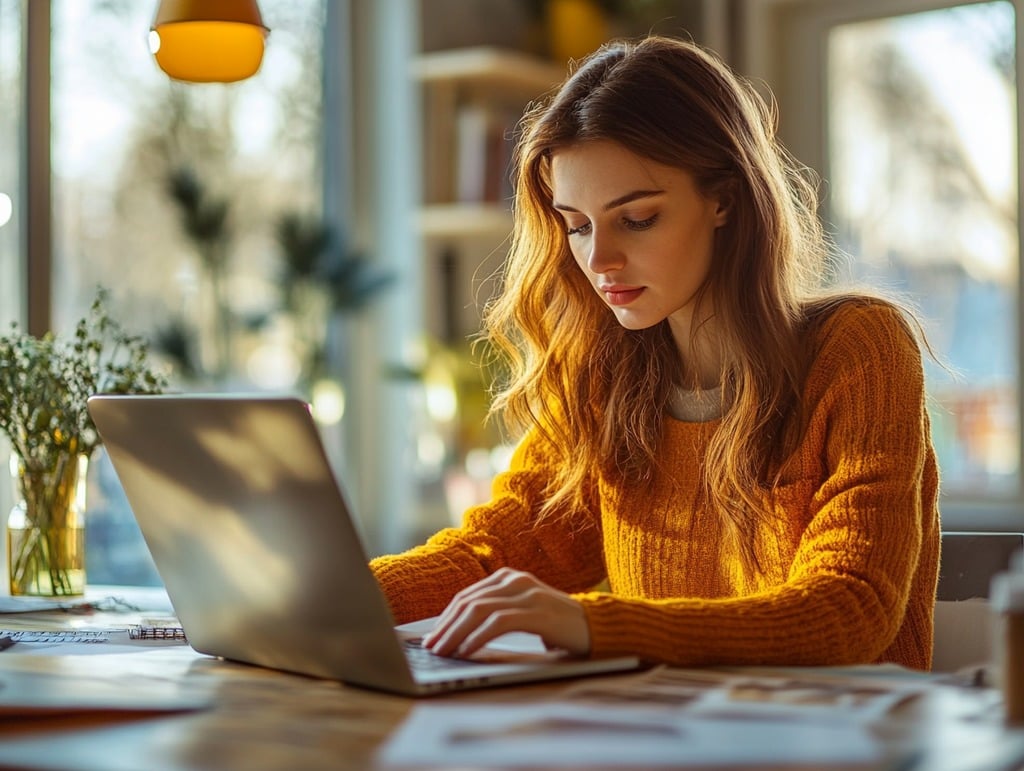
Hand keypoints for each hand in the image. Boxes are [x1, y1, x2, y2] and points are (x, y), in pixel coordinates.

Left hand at [421, 567, 590, 658]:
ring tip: (444, 652)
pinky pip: (498, 622)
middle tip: (431, 647)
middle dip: (445, 626)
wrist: (597, 627)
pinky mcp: (537, 610)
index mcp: (508, 577)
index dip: (445, 618)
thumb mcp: (523, 614)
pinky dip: (478, 637)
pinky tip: (468, 651)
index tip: (431, 637)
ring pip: (479, 610)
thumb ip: (497, 615)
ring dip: (456, 633)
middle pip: (469, 601)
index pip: (467, 596)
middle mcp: (515, 579)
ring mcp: (527, 593)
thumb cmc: (557, 626)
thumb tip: (458, 636)